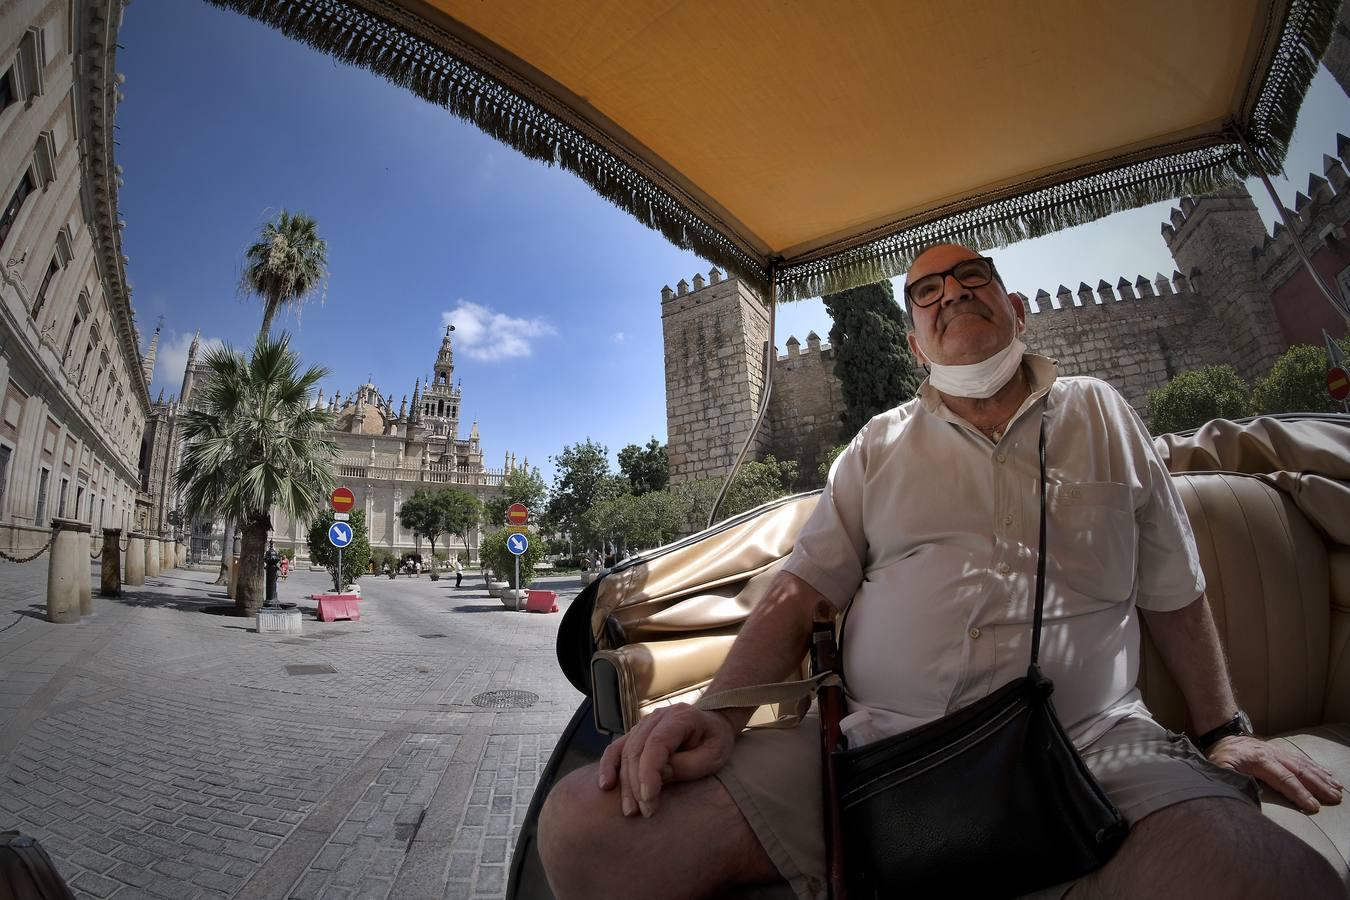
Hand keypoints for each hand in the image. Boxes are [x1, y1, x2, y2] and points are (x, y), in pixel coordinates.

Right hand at [596, 703, 737, 818]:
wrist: (712, 725)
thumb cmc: (716, 742)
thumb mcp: (713, 756)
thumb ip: (687, 765)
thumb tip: (659, 775)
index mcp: (680, 717)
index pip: (657, 743)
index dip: (649, 772)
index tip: (649, 798)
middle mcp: (657, 717)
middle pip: (637, 750)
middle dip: (638, 784)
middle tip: (646, 812)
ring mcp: (644, 724)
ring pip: (625, 752)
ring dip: (625, 783)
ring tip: (631, 810)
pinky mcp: (636, 734)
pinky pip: (616, 749)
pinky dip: (608, 766)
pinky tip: (606, 785)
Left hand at [1207, 735, 1343, 812]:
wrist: (1222, 735)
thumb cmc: (1220, 755)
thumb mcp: (1218, 767)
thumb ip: (1230, 778)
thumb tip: (1245, 790)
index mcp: (1259, 760)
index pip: (1283, 779)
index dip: (1299, 793)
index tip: (1313, 806)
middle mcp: (1273, 755)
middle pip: (1300, 772)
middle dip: (1318, 786)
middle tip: (1335, 799)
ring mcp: (1279, 752)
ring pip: (1304, 765)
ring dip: (1322, 778)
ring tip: (1338, 789)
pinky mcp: (1281, 752)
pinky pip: (1302, 760)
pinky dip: (1318, 768)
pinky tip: (1329, 775)